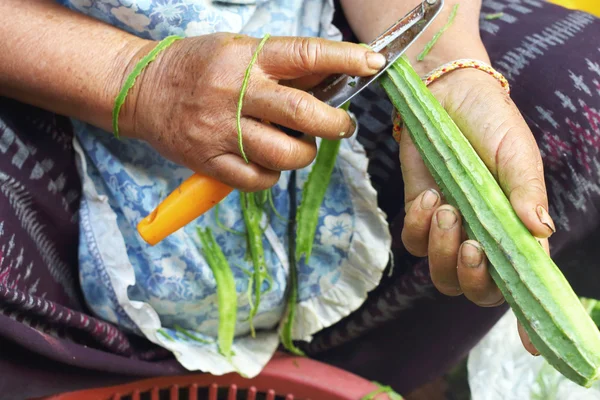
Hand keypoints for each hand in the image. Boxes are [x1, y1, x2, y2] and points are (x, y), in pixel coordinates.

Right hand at [118, 33, 385, 191]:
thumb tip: (330, 79)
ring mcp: (220, 130)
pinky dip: (273, 174)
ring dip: (305, 153)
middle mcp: (236, 93)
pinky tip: (269, 162)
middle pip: (302, 113)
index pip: (305, 56)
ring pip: (284, 154)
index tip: (374, 63)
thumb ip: (280, 66)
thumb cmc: (196, 66)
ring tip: (302, 146)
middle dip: (335, 124)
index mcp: (246, 59)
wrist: (142, 91)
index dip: (345, 60)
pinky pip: (258, 179)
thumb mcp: (237, 50)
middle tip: (344, 126)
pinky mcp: (209, 161)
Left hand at [398, 67, 553, 355]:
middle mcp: (482, 235)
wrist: (445, 94)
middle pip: (476, 289)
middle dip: (472, 277)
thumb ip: (525, 190)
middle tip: (472, 244)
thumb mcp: (514, 152)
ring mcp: (448, 228)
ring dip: (442, 250)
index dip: (529, 316)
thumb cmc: (489, 121)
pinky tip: (429, 197)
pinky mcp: (419, 214)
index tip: (535, 345)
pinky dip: (419, 227)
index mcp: (513, 227)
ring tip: (447, 208)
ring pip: (440, 274)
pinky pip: (413, 243)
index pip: (525, 280)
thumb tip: (540, 232)